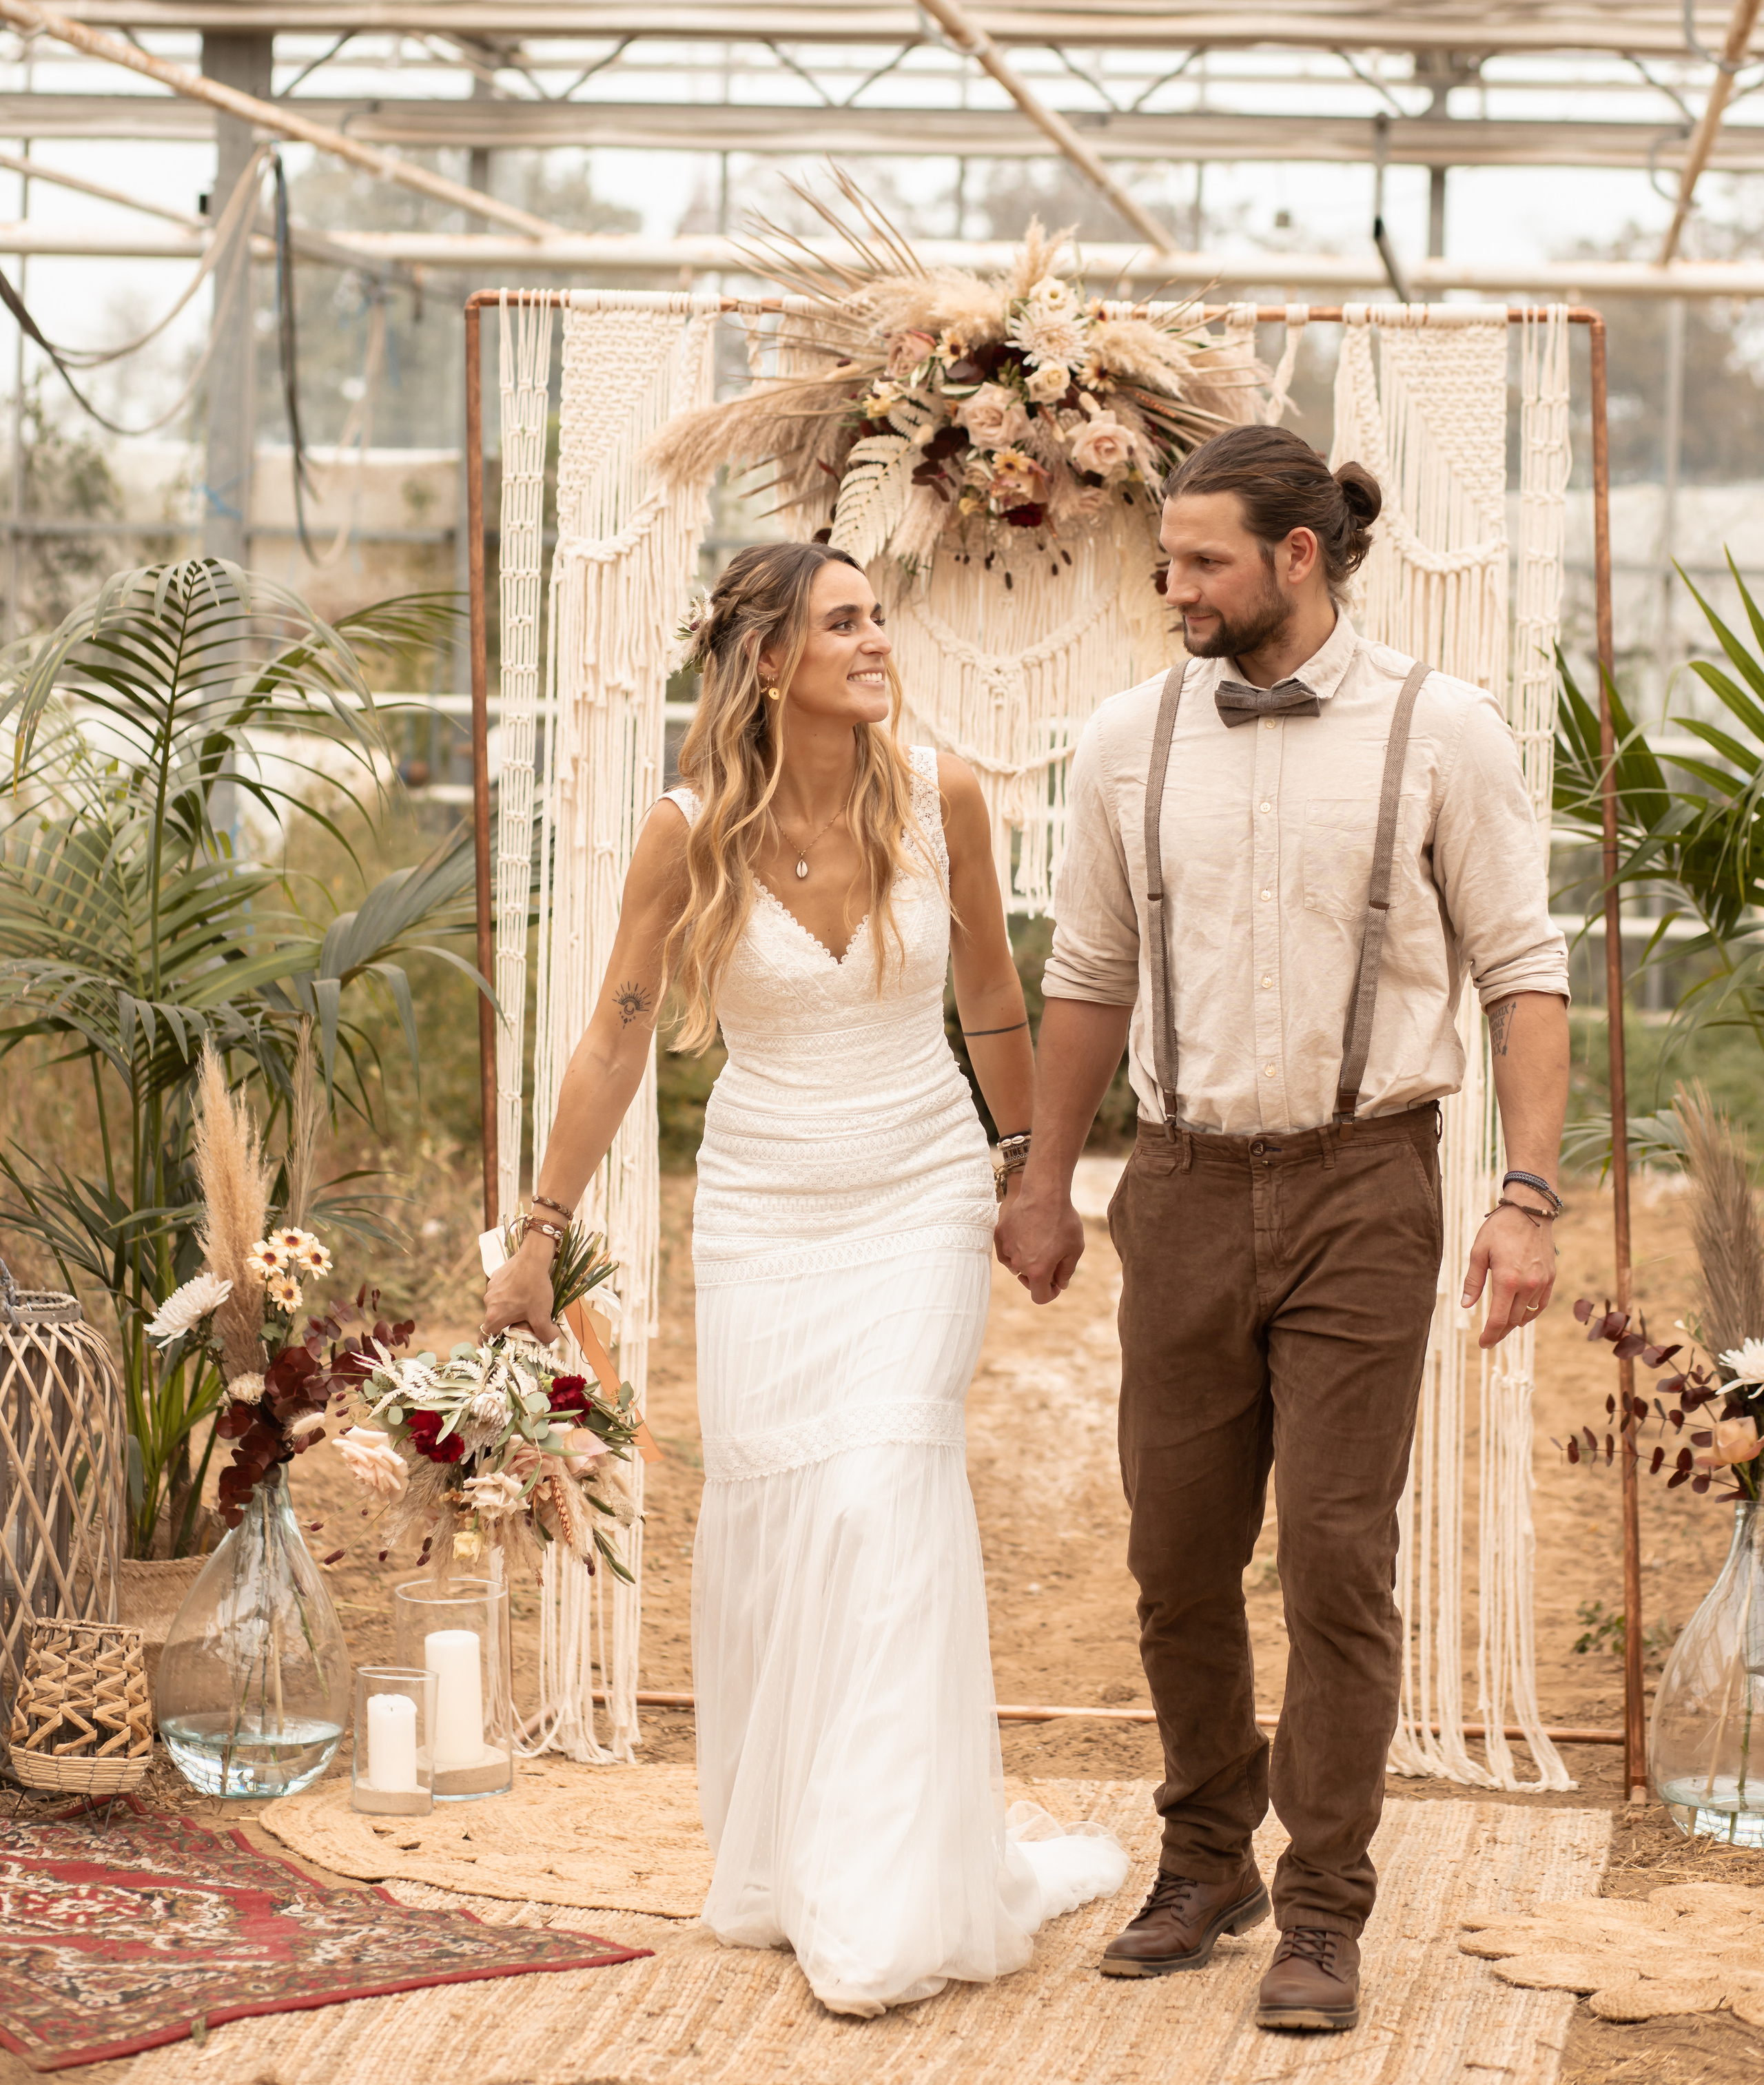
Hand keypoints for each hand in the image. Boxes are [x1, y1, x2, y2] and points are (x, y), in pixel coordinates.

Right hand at [481, 1235, 560, 1345]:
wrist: (533, 1258)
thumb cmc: (535, 1288)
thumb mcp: (542, 1315)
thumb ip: (545, 1333)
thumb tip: (549, 1338)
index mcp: (494, 1316)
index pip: (484, 1337)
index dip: (492, 1343)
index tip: (503, 1342)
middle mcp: (488, 1303)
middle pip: (495, 1320)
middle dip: (509, 1323)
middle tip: (526, 1319)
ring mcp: (490, 1288)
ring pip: (499, 1304)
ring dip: (510, 1306)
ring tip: (527, 1300)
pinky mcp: (495, 1276)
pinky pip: (501, 1290)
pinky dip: (510, 1292)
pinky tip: (524, 1286)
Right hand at [995, 1173, 1083, 1304]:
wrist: (1044, 1193)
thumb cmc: (1063, 1220)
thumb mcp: (1075, 1248)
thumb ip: (1066, 1271)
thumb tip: (1059, 1284)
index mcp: (1038, 1271)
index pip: (1040, 1297)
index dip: (1050, 1294)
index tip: (1056, 1284)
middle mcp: (1019, 1263)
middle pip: (1028, 1279)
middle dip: (1040, 1275)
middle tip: (1052, 1258)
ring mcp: (1007, 1249)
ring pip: (1016, 1264)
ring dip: (1027, 1259)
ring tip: (1040, 1240)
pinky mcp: (1000, 1234)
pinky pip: (1006, 1249)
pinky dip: (1015, 1247)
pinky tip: (1026, 1234)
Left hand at [1461, 1201, 1556, 1348]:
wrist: (1530, 1211)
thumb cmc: (1500, 1229)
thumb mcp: (1478, 1252)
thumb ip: (1473, 1281)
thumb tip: (1466, 1305)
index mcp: (1507, 1280)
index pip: (1499, 1319)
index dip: (1490, 1335)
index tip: (1482, 1344)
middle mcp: (1528, 1285)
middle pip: (1513, 1321)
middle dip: (1500, 1332)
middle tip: (1488, 1339)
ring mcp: (1542, 1283)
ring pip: (1527, 1314)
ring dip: (1514, 1324)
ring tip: (1501, 1328)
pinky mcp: (1551, 1278)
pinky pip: (1541, 1305)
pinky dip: (1530, 1314)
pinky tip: (1520, 1316)